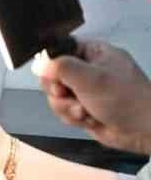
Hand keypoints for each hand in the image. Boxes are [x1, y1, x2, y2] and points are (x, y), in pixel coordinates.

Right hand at [35, 40, 150, 153]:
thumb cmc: (122, 98)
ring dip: (66, 107)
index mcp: (93, 53)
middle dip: (58, 91)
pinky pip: (64, 110)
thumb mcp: (90, 78)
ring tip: (84, 112)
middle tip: (66, 95)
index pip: (60, 50)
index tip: (53, 77)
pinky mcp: (84, 108)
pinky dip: (73, 117)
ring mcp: (86, 90)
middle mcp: (88, 69)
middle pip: (53, 76)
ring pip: (56, 96)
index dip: (51, 64)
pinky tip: (89, 119)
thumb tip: (39, 65)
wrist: (143, 130)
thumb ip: (60, 67)